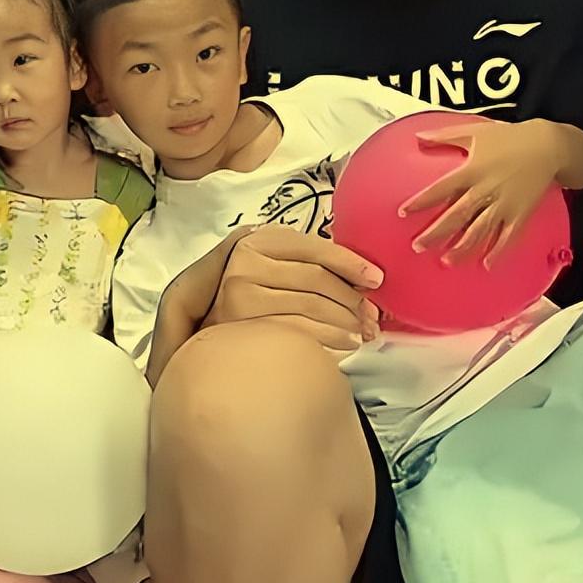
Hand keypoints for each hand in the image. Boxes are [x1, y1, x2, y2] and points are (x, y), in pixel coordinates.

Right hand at [202, 225, 382, 351]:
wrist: (206, 320)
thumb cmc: (250, 292)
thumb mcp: (272, 264)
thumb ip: (305, 263)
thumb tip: (361, 280)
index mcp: (260, 239)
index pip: (315, 249)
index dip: (351, 264)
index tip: (376, 280)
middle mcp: (247, 260)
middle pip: (317, 279)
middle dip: (352, 301)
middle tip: (372, 317)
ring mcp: (241, 290)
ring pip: (311, 305)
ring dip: (345, 322)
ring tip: (361, 333)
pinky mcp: (240, 319)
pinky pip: (297, 328)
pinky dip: (327, 338)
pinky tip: (342, 344)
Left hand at [400, 119, 562, 266]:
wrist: (549, 145)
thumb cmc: (509, 137)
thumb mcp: (475, 131)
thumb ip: (444, 136)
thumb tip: (417, 135)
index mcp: (472, 170)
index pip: (440, 189)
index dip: (421, 201)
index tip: (403, 212)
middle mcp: (486, 189)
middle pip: (457, 215)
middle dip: (436, 233)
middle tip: (418, 246)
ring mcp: (505, 203)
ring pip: (480, 230)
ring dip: (463, 247)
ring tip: (447, 261)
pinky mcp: (521, 212)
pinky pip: (509, 236)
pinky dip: (499, 251)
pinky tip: (487, 264)